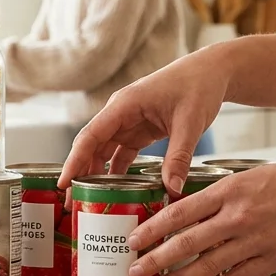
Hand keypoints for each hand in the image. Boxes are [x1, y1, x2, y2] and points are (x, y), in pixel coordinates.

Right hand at [60, 49, 230, 193]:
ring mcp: (129, 122)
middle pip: (92, 146)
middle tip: (71, 203)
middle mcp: (120, 113)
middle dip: (80, 174)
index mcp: (124, 105)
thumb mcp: (190, 122)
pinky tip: (115, 192)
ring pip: (104, 151)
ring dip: (96, 175)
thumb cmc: (198, 86)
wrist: (212, 72)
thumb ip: (179, 156)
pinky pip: (122, 153)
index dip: (74, 160)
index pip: (91, 135)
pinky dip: (117, 172)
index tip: (63, 183)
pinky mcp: (140, 130)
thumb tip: (171, 189)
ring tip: (88, 202)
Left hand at [125, 153, 275, 275]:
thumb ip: (224, 193)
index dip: (152, 229)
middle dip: (155, 259)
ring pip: (209, 266)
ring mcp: (257, 240)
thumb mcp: (253, 175)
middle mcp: (238, 216)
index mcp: (230, 190)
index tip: (134, 239)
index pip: (179, 212)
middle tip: (135, 270)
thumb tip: (194, 209)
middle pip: (186, 243)